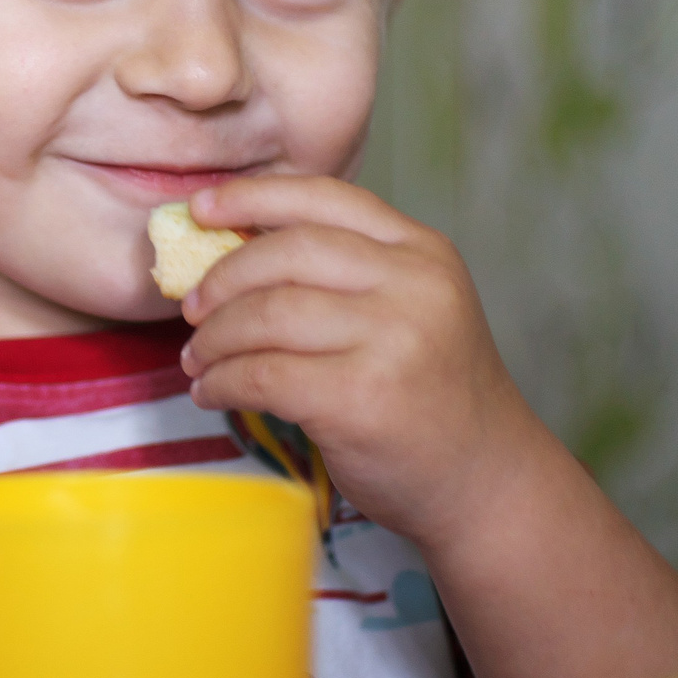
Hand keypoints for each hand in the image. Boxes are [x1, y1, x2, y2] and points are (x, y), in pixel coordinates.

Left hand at [178, 176, 539, 551]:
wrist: (485, 480)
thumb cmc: (432, 394)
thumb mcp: (413, 308)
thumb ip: (348, 273)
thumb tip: (235, 248)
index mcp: (422, 250)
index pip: (325, 199)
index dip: (253, 196)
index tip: (201, 208)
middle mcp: (413, 284)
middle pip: (286, 252)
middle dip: (222, 279)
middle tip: (191, 309)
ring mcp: (391, 340)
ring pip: (267, 315)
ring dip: (214, 338)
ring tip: (198, 359)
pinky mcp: (360, 399)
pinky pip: (264, 376)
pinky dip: (223, 383)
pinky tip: (213, 392)